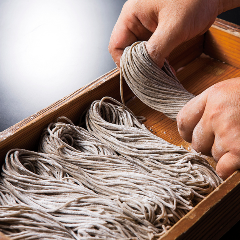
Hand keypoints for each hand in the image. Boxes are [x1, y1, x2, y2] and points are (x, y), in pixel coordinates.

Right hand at [109, 0, 224, 67]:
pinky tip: (166, 69)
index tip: (136, 75)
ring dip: (150, 66)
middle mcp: (137, 22)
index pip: (116, 45)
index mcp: (132, 15)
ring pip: (140, 54)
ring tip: (160, 75)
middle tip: (150, 77)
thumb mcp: (173, 26)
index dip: (124, 63)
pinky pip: (153, 52)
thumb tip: (147, 70)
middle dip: (139, 66)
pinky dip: (158, 62)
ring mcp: (148, 28)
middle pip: (127, 51)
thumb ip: (157, 49)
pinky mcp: (159, 33)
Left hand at [177, 78, 239, 179]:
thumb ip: (212, 105)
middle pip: (196, 142)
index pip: (183, 120)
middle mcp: (217, 113)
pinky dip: (230, 168)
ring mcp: (229, 133)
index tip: (194, 135)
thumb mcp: (232, 91)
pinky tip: (239, 158)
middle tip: (226, 139)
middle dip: (208, 145)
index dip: (187, 131)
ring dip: (223, 154)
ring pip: (211, 155)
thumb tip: (193, 127)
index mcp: (214, 95)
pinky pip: (222, 169)